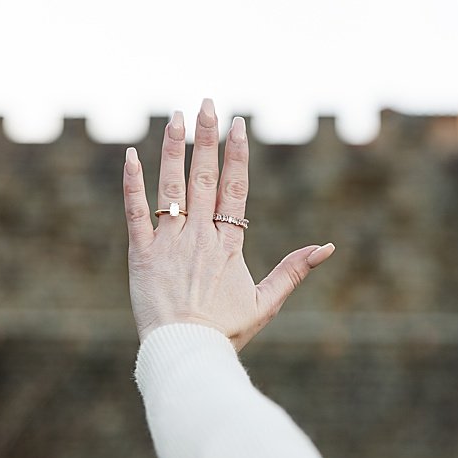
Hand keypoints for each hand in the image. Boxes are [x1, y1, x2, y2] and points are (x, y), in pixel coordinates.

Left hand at [124, 99, 334, 350]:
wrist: (186, 354)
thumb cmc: (225, 332)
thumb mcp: (266, 302)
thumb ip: (293, 271)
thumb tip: (327, 247)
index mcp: (228, 244)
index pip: (235, 188)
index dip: (236, 153)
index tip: (237, 123)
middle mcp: (199, 236)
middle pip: (205, 177)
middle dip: (206, 137)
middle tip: (206, 103)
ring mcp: (169, 242)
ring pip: (171, 187)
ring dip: (172, 149)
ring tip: (174, 117)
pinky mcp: (140, 253)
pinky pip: (135, 212)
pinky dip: (132, 183)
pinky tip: (130, 155)